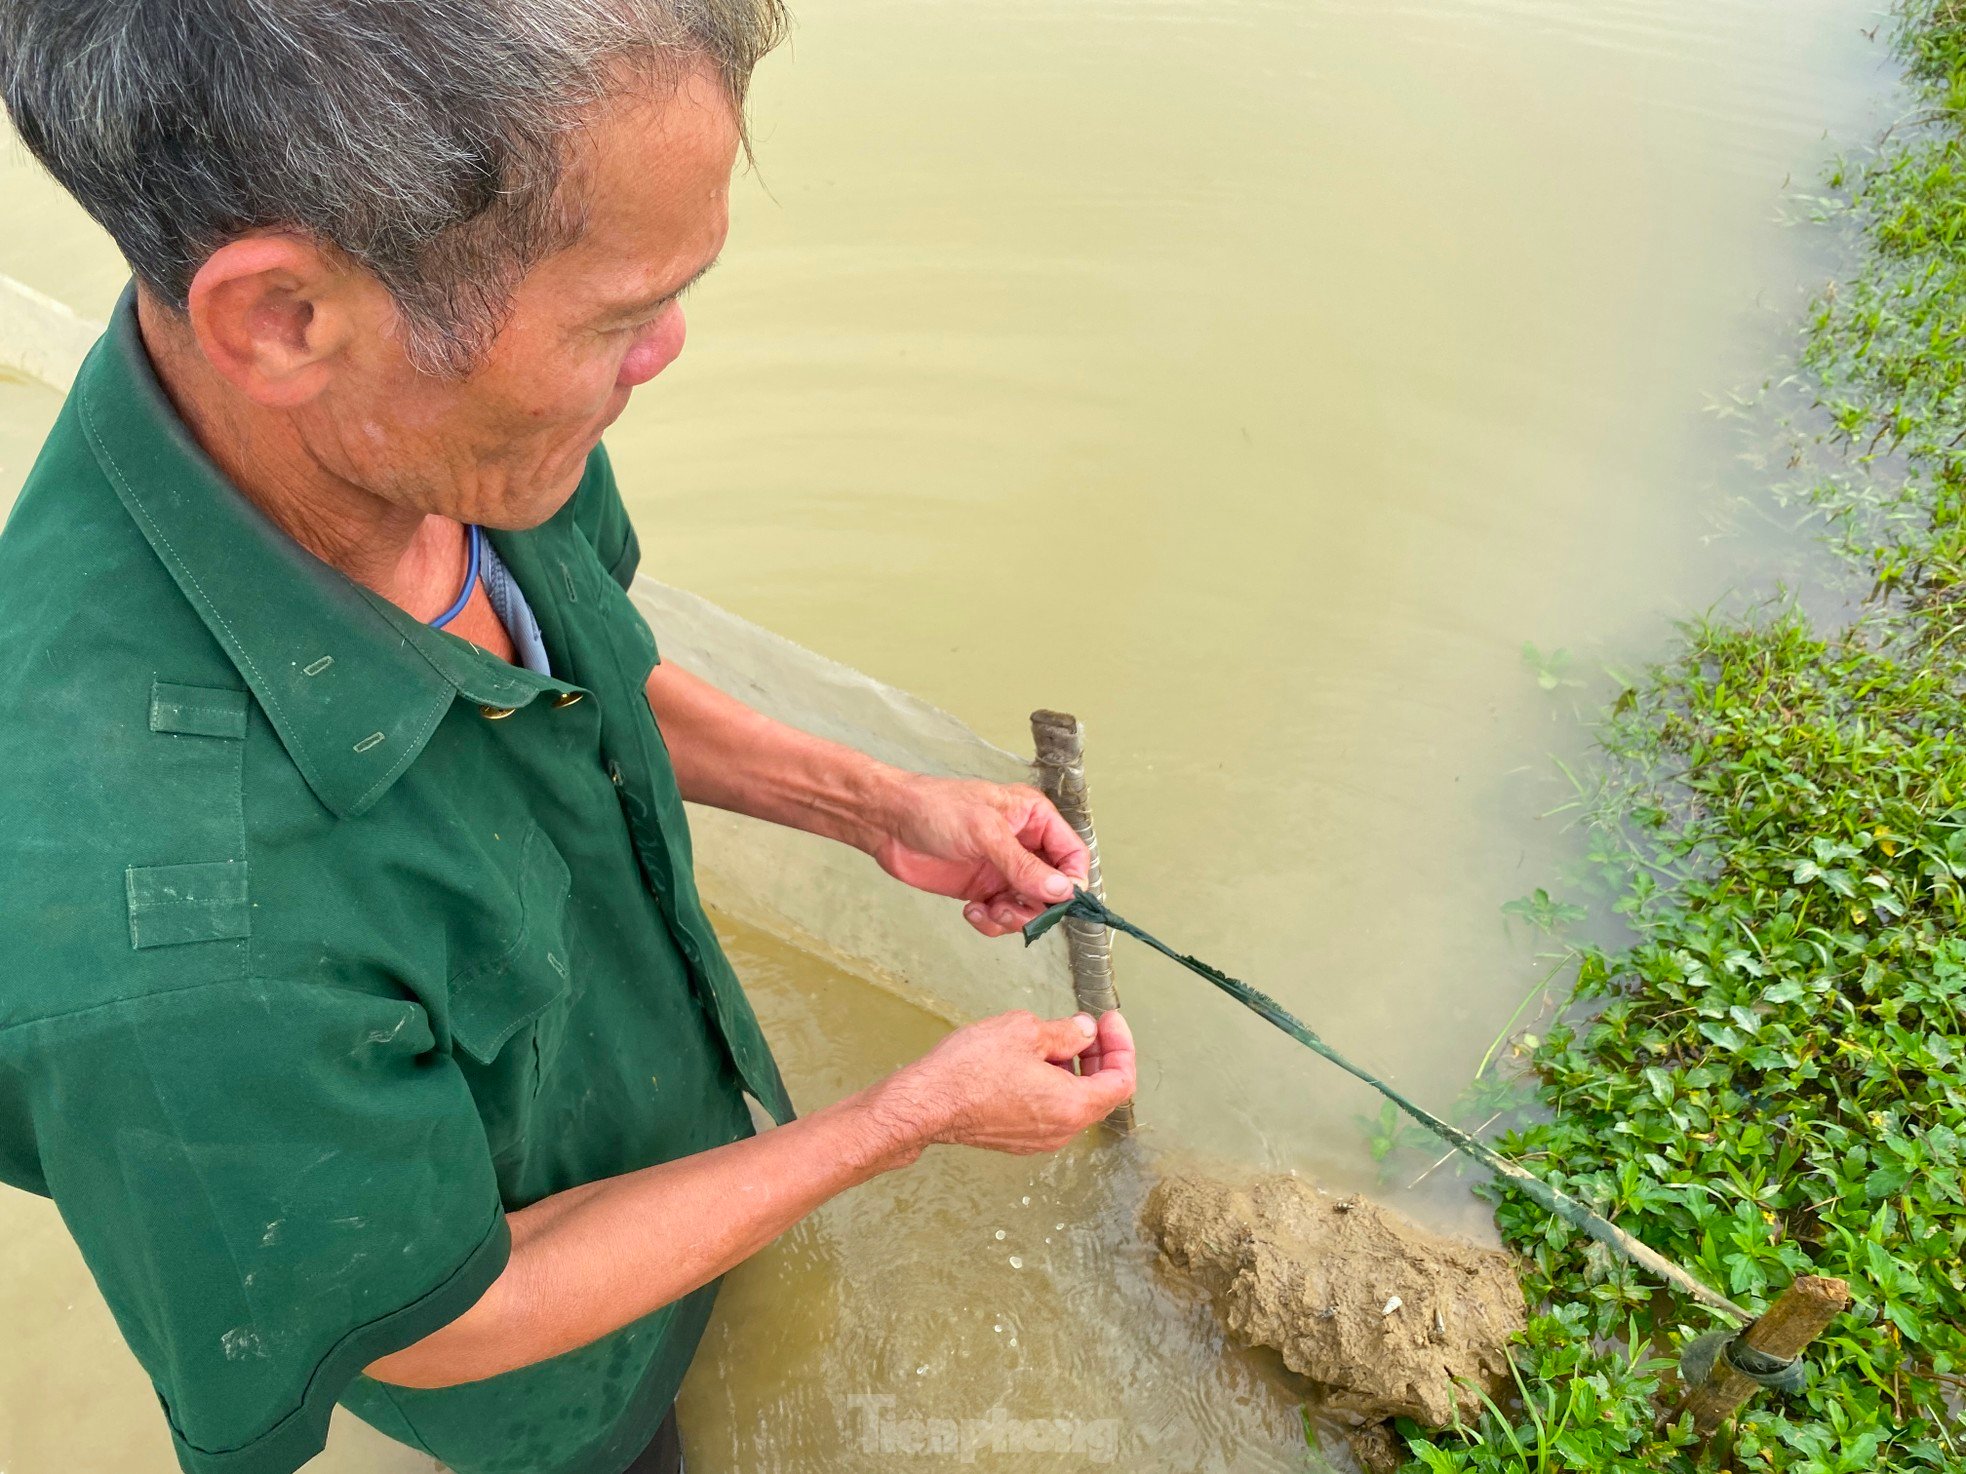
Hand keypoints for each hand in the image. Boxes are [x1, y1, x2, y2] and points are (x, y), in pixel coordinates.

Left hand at [868, 774, 1090, 935]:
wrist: (888, 823)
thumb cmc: (935, 808)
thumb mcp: (985, 833)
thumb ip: (1023, 865)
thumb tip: (1062, 891)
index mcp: (1033, 818)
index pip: (1072, 854)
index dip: (1072, 881)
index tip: (1060, 901)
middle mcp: (1023, 845)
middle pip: (1054, 888)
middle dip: (1038, 905)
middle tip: (1012, 908)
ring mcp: (1003, 870)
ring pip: (1029, 907)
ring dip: (1013, 917)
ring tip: (989, 909)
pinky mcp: (982, 890)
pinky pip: (1002, 916)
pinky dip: (991, 921)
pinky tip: (971, 910)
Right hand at [874, 1010, 1135, 1154]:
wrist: (925, 1104)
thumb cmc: (970, 1069)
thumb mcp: (1025, 1032)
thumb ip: (1065, 1032)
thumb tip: (1084, 1031)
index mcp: (1072, 1106)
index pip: (1121, 1080)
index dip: (1121, 1045)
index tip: (1108, 1020)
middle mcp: (1062, 1131)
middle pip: (1100, 1093)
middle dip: (1099, 1055)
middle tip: (1085, 1025)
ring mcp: (1038, 1139)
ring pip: (1073, 1101)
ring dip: (1073, 1068)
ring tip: (1051, 1037)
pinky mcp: (1016, 1138)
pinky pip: (1050, 1110)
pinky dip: (1053, 1083)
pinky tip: (1030, 1060)